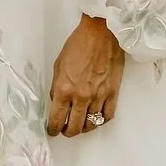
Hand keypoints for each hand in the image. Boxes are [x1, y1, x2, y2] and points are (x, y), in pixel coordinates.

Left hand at [46, 14, 124, 136]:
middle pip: (74, 127)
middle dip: (67, 132)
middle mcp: (80, 96)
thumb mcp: (58, 66)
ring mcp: (98, 96)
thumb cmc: (79, 44)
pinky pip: (107, 116)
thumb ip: (57, 87)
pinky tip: (95, 117)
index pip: (56, 120)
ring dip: (83, 127)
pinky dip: (100, 121)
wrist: (101, 33)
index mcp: (63, 89)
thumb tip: (57, 102)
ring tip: (80, 124)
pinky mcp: (113, 93)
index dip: (53, 129)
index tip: (52, 130)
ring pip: (90, 124)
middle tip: (65, 130)